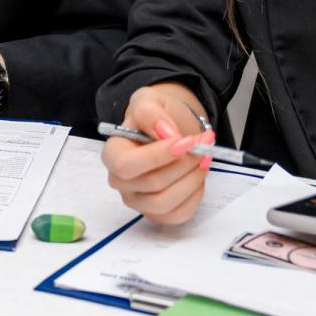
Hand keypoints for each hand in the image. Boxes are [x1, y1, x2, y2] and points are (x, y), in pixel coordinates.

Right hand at [101, 82, 213, 224]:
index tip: (186, 141)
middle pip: (153, 184)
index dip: (158, 156)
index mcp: (112, 154)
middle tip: (203, 144)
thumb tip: (165, 133)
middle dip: (185, 163)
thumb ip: (151, 113)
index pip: (127, 165)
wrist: (170, 130)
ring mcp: (137, 201)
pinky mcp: (157, 213)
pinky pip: (178, 214)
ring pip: (166, 203)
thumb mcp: (149, 101)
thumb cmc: (156, 118)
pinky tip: (197, 175)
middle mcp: (120, 181)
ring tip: (203, 158)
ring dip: (193, 179)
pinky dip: (195, 195)